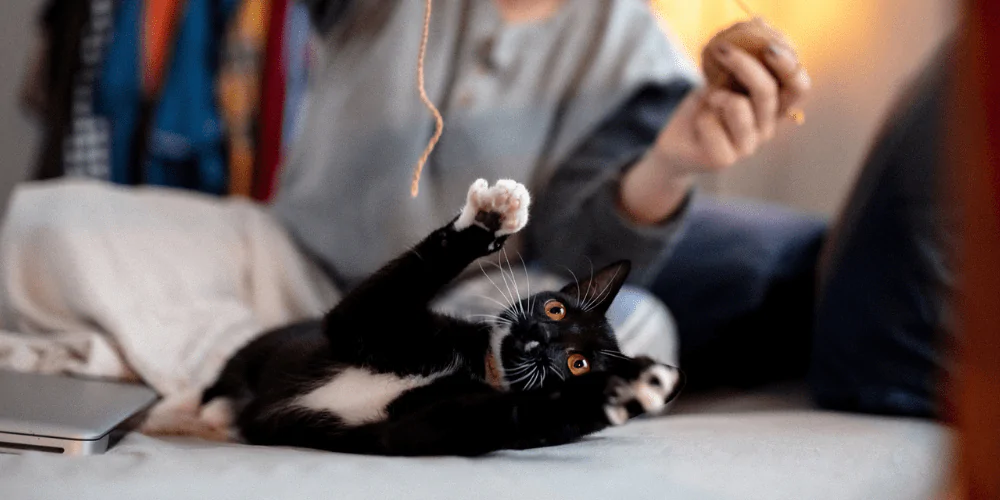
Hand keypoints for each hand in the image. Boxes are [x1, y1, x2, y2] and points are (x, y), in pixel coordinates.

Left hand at [619, 32, 809, 224]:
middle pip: (767, 91)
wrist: (677, 143)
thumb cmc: (706, 106)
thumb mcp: (724, 80)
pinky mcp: (724, 159)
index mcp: (773, 107)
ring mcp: (747, 146)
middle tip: (722, 49)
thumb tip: (758, 27)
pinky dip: (700, 114)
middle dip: (743, 64)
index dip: (789, 66)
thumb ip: (743, 66)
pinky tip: (700, 124)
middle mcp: (766, 128)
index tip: (769, 47)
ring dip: (716, 94)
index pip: (799, 88)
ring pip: (738, 105)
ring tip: (710, 101)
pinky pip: (711, 122)